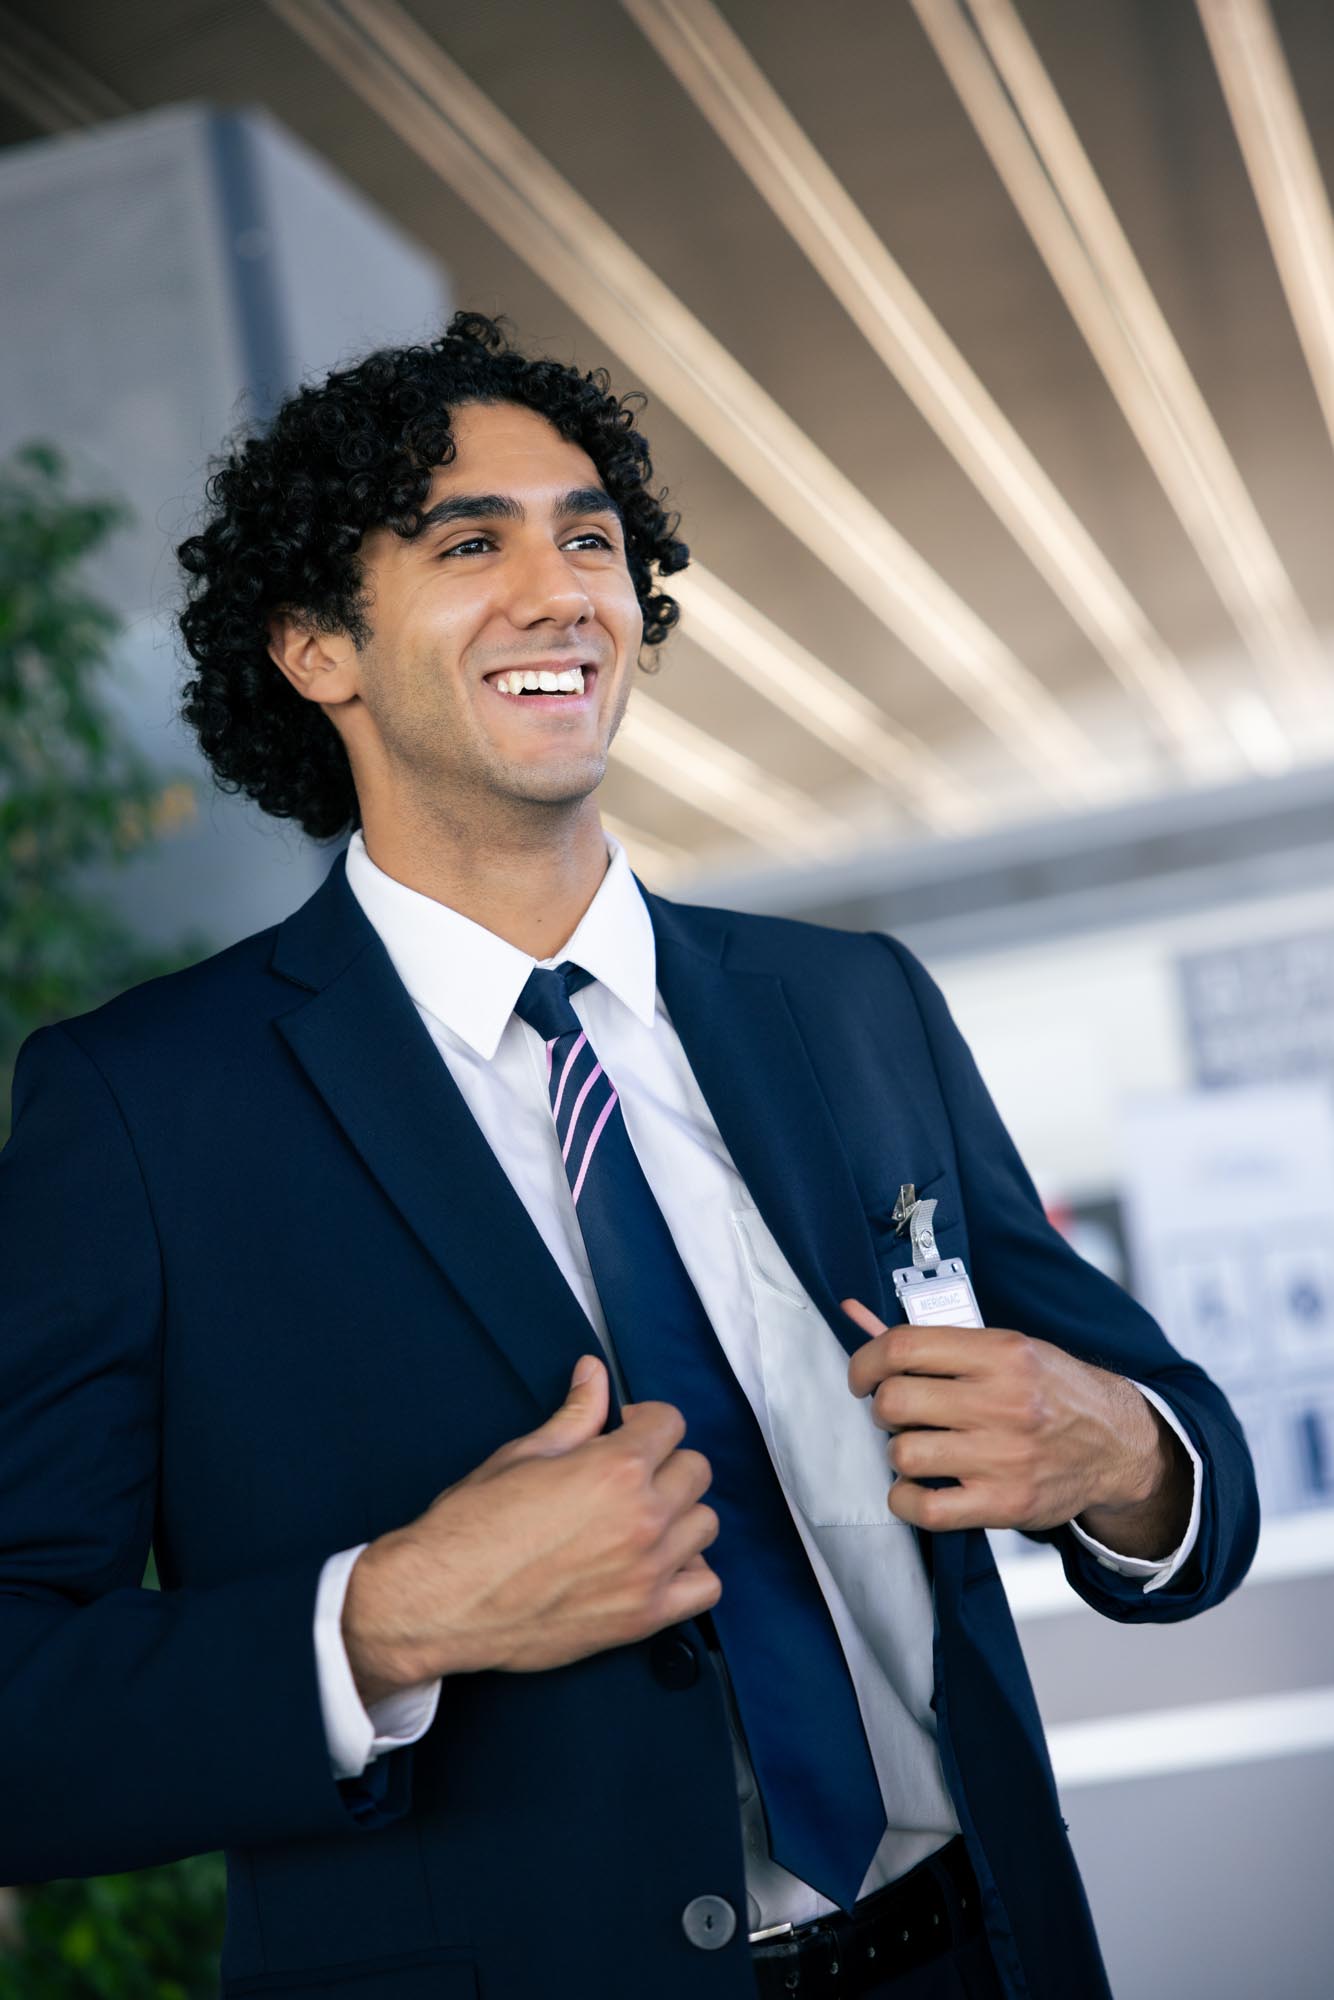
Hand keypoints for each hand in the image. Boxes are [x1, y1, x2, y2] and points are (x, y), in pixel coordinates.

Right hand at [342, 1356, 720, 1702]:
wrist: (442, 1600)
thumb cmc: (472, 1526)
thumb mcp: (522, 1455)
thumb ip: (575, 1416)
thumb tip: (595, 1374)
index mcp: (616, 1468)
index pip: (672, 1423)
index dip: (647, 1421)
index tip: (627, 1431)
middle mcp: (644, 1516)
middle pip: (696, 1471)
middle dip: (666, 1463)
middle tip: (630, 1476)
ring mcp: (649, 1570)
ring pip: (706, 1523)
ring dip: (681, 1515)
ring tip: (643, 1520)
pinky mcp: (644, 1618)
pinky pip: (706, 1588)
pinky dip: (691, 1572)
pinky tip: (658, 1564)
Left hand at [842, 1299, 1189, 1553]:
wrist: (1118, 1445)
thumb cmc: (1051, 1391)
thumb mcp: (1001, 1349)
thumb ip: (928, 1339)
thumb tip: (852, 1312)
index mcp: (1001, 1353)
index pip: (905, 1346)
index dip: (866, 1361)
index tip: (863, 1376)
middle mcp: (1003, 1402)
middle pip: (895, 1401)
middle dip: (883, 1408)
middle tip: (899, 1413)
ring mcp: (1005, 1456)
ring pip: (903, 1453)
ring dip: (899, 1452)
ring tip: (919, 1447)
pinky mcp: (1006, 1503)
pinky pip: (927, 1508)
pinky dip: (908, 1500)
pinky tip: (919, 1488)